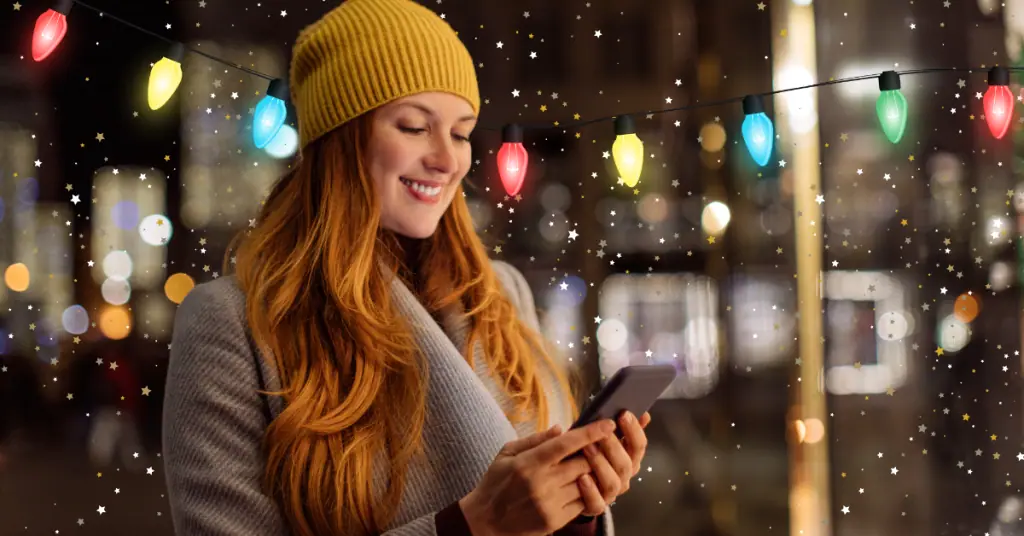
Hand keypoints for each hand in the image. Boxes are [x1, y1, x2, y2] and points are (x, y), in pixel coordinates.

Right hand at [459, 420, 617, 535]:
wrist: (486, 522)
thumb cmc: (496, 483)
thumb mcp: (507, 453)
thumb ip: (536, 439)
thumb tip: (562, 429)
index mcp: (528, 463)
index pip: (566, 444)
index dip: (590, 433)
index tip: (608, 424)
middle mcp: (541, 484)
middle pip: (583, 463)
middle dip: (596, 452)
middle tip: (601, 444)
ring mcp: (550, 504)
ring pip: (585, 482)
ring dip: (591, 472)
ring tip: (590, 464)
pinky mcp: (555, 520)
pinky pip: (581, 502)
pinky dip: (585, 491)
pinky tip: (580, 484)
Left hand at [577, 411, 650, 515]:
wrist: (567, 482)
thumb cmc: (585, 453)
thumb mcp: (599, 436)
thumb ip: (620, 427)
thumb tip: (645, 414)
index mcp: (629, 459)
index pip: (639, 446)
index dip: (634, 431)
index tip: (624, 414)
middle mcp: (623, 477)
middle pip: (626, 464)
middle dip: (614, 446)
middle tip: (603, 431)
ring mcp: (611, 493)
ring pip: (612, 482)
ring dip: (600, 464)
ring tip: (587, 448)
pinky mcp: (595, 506)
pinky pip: (596, 502)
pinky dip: (590, 490)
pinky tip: (581, 477)